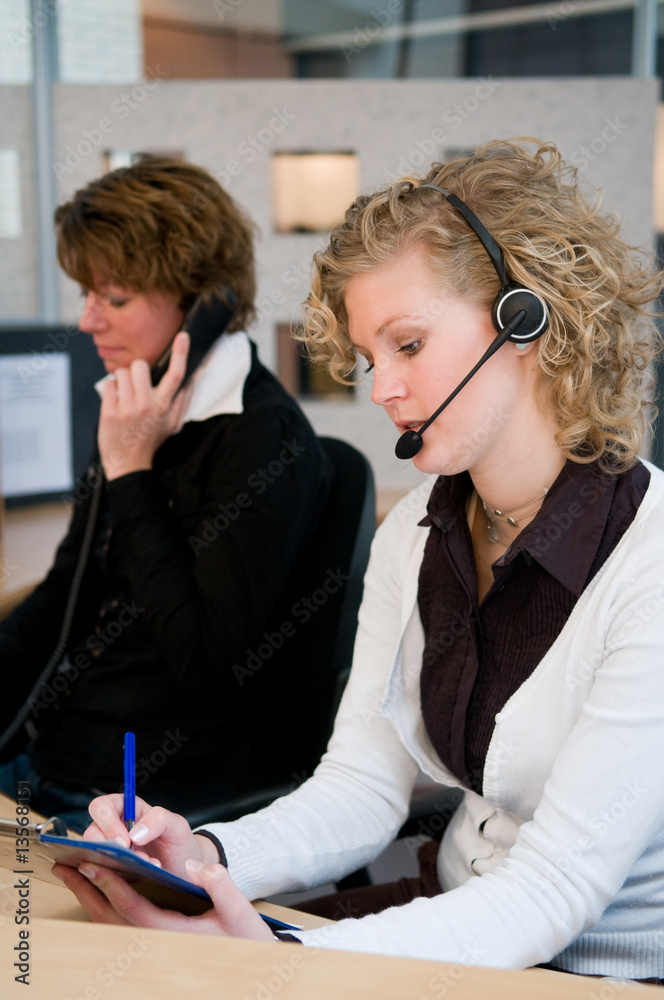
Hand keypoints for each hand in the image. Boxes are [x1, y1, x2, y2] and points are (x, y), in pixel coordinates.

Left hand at [53, 858, 272, 940]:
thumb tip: (195, 866)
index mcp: (174, 935)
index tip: (96, 865)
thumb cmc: (245, 941)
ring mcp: (154, 947)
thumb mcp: (240, 912)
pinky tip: (98, 891)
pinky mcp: (155, 944)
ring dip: (90, 899)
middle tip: (66, 868)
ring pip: (111, 925)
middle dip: (87, 892)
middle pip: (111, 919)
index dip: (113, 887)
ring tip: (74, 876)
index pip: (134, 910)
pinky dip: (104, 907)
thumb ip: (219, 885)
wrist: (249, 967)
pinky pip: (120, 926)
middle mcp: (157, 944)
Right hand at [82, 793, 217, 876]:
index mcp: (126, 809)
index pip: (101, 807)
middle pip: (91, 833)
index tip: (125, 841)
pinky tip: (136, 878)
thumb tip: (135, 833)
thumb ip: (159, 819)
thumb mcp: (177, 826)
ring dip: (115, 864)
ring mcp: (110, 852)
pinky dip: (115, 879)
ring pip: (94, 856)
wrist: (185, 871)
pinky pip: (100, 875)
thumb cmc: (179, 843)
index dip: (107, 823)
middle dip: (110, 847)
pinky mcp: (111, 873)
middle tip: (133, 857)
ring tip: (143, 867)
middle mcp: (114, 829)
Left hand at [98, 331, 191, 480]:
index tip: (183, 335)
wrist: (128, 465)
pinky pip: (108, 385)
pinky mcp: (109, 412)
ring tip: (124, 396)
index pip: (176, 375)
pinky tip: (114, 403)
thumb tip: (191, 382)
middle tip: (135, 385)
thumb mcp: (171, 426)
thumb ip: (181, 403)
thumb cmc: (150, 442)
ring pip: (121, 373)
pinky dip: (109, 391)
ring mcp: (127, 409)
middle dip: (136, 371)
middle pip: (140, 366)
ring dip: (121, 381)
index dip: (181, 353)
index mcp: (164, 407)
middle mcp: (147, 405)